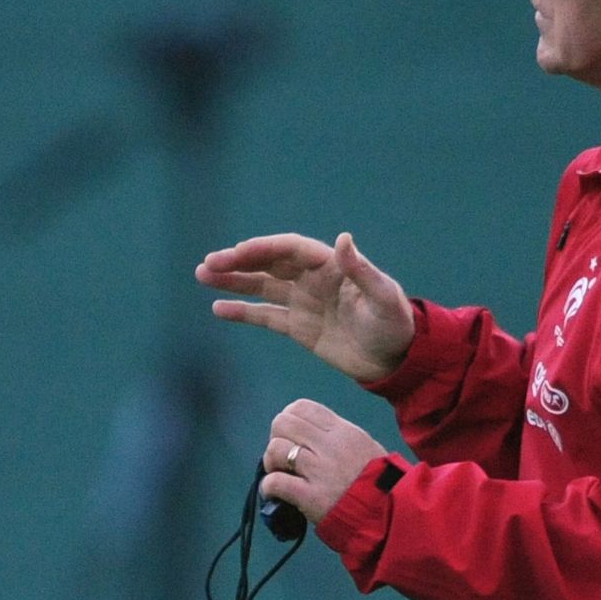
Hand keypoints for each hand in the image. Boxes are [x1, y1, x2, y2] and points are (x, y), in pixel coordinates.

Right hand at [196, 231, 414, 381]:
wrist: (398, 361)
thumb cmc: (395, 325)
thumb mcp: (383, 298)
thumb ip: (363, 271)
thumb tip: (343, 238)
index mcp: (331, 265)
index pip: (290, 250)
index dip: (263, 249)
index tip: (237, 253)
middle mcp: (313, 279)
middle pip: (269, 264)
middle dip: (238, 262)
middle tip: (207, 264)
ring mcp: (303, 302)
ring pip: (261, 286)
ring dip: (233, 281)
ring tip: (202, 276)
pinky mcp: (299, 328)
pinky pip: (265, 316)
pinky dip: (243, 312)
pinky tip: (218, 308)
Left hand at [258, 398, 391, 522]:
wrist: (388, 515)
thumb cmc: (379, 482)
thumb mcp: (364, 446)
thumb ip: (337, 436)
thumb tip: (308, 432)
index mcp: (342, 431)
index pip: (302, 407)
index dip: (288, 418)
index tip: (291, 435)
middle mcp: (329, 446)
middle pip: (282, 423)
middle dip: (276, 438)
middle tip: (283, 457)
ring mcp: (319, 470)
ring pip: (275, 449)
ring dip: (271, 463)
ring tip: (280, 473)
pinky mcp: (310, 496)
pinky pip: (276, 482)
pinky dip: (268, 487)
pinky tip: (274, 493)